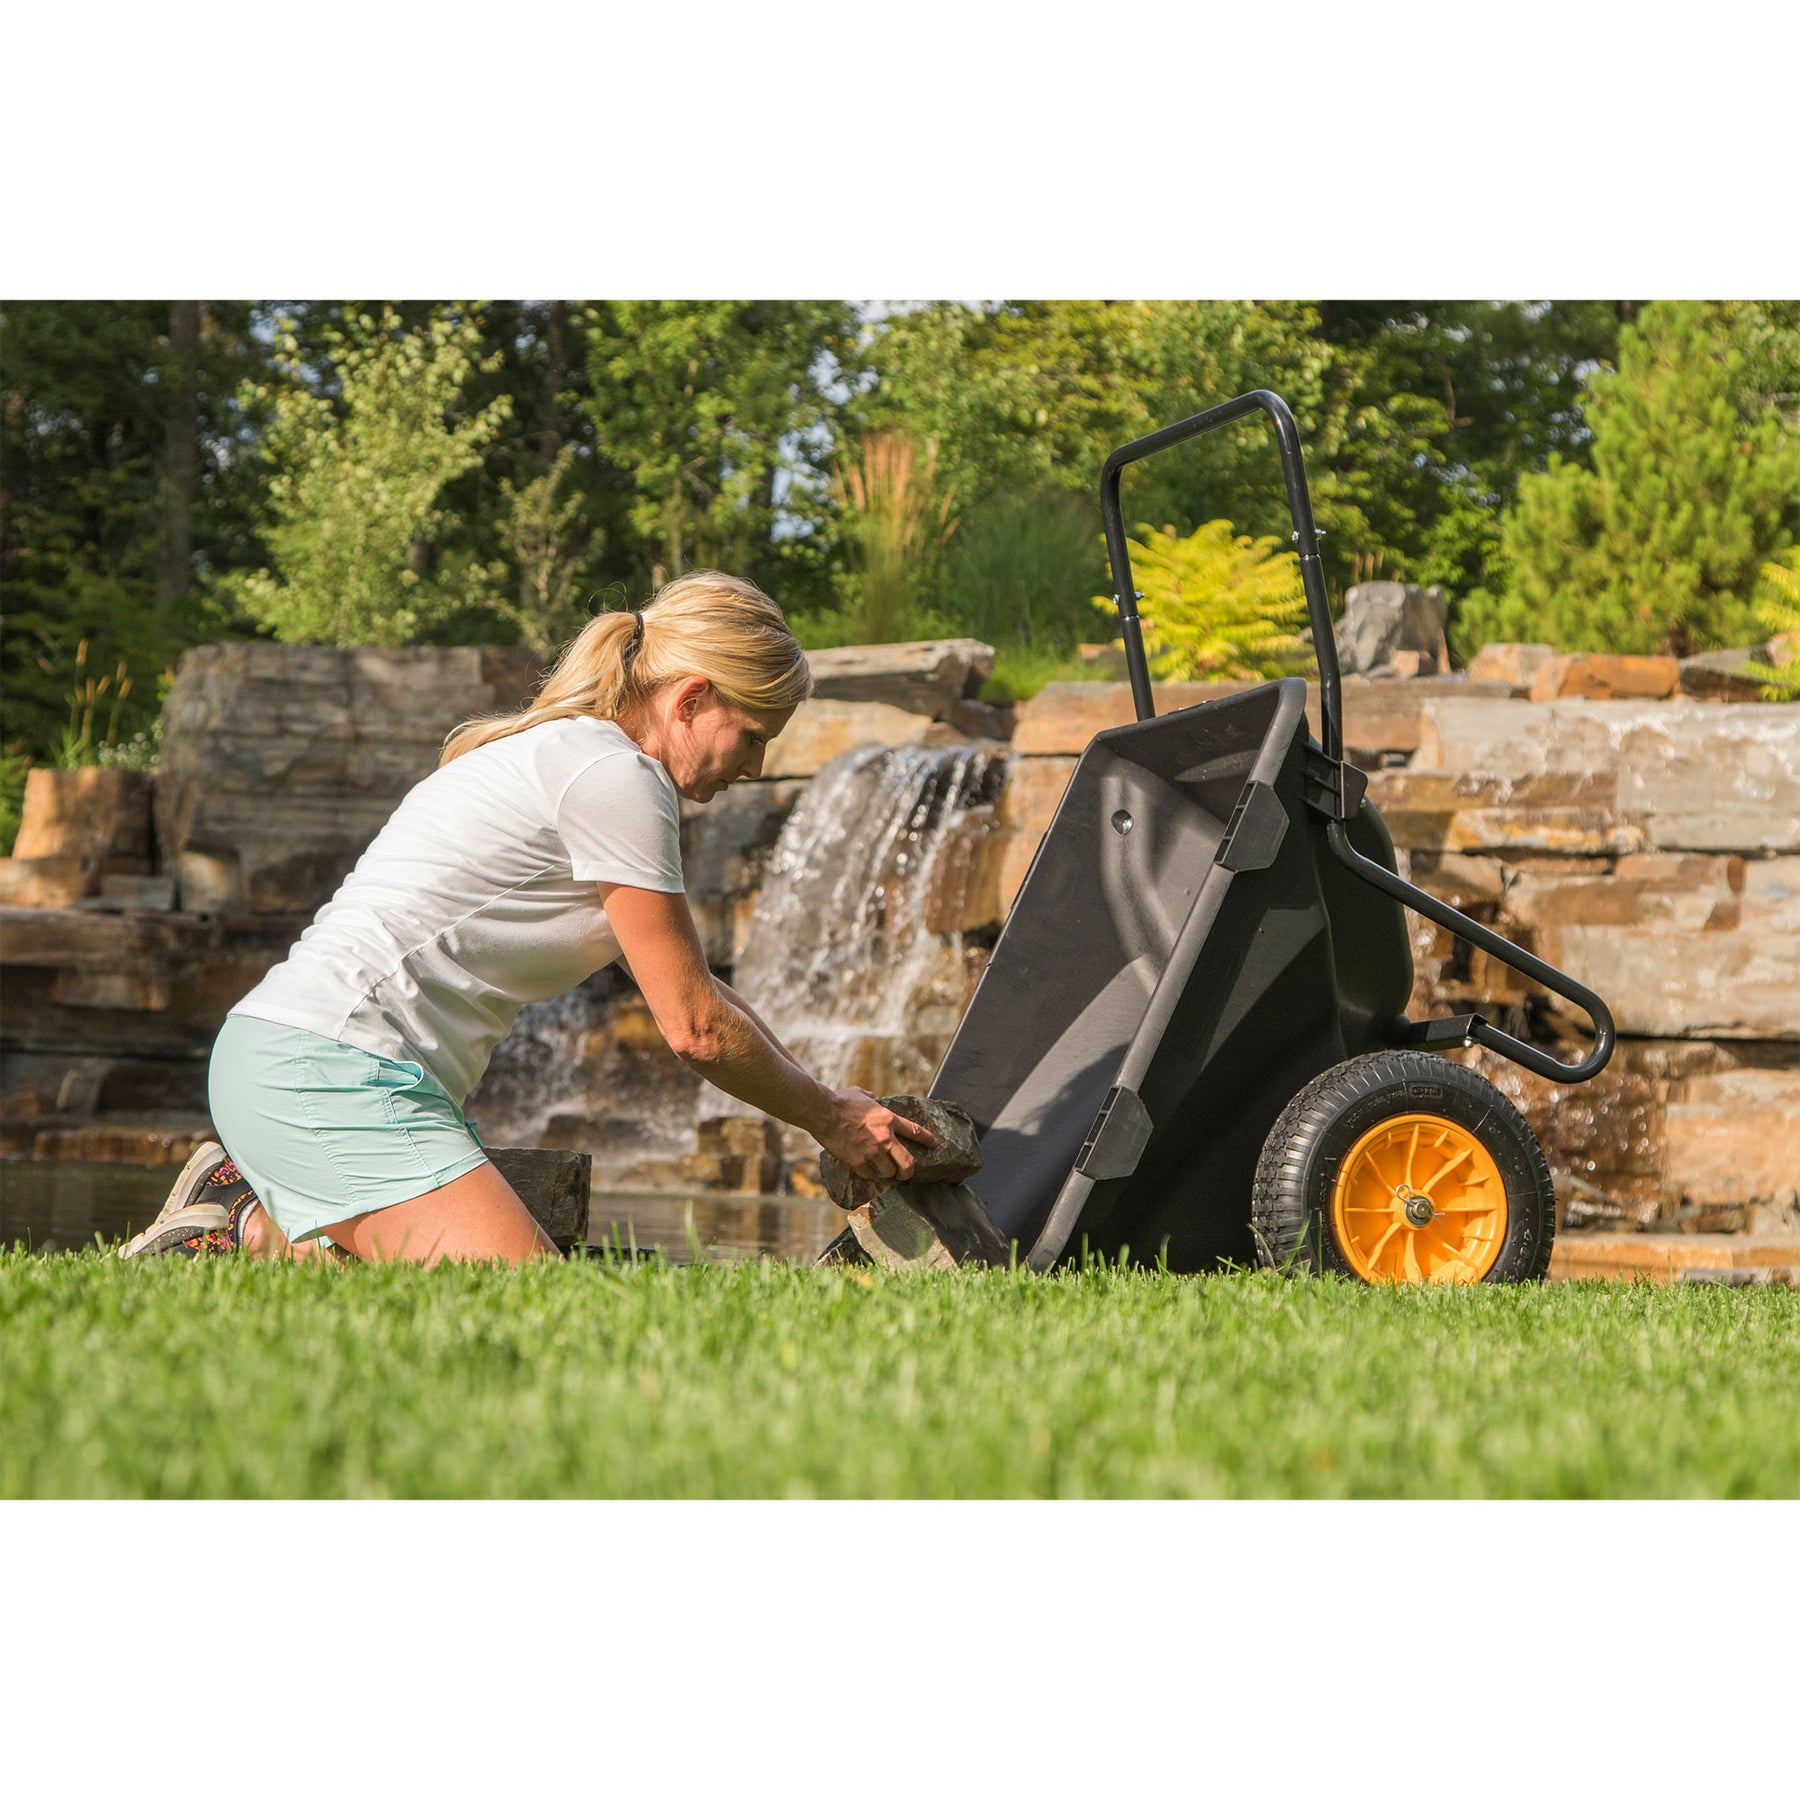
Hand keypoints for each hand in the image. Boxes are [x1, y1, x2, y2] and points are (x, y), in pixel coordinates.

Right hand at [815, 1089, 938, 1184]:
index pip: (915, 1131)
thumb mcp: (861, 1094)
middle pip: (908, 1162)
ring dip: (887, 1174)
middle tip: (906, 1174)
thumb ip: (871, 1098)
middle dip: (909, 1171)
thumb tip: (873, 1098)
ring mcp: (872, 1151)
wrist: (823, 1112)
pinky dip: (870, 1175)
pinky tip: (867, 1172)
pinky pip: (870, 1175)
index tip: (934, 1144)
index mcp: (888, 1119)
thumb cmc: (840, 1100)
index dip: (927, 1139)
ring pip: (889, 1172)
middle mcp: (884, 1137)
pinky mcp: (858, 1161)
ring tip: (884, 1172)